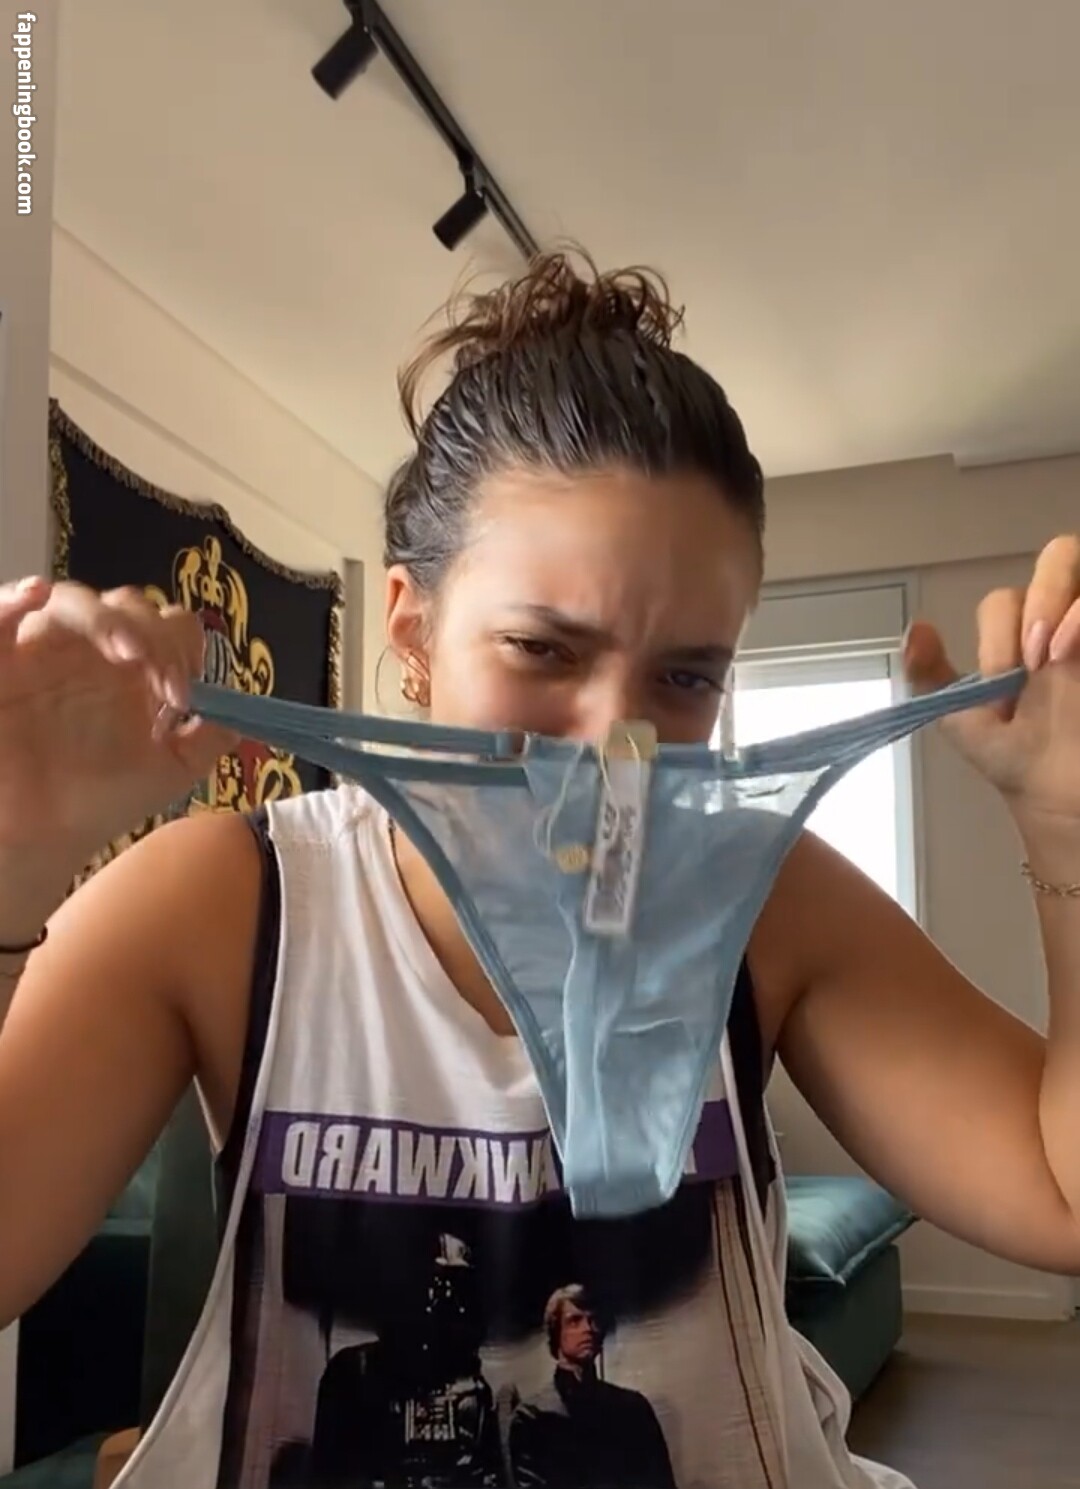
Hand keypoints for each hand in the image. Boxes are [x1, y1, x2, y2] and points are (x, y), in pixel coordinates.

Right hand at [0, 577, 237, 881]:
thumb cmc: (94, 805)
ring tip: (129, 650)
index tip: (185, 695)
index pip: (168, 629)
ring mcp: (43, 651)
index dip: (183, 648)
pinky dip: (14, 598)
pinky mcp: (0, 659)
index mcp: (133, 673)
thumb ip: (207, 741)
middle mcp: (91, 653)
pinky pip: (1, 612)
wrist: (34, 839)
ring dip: (106, 617)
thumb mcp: (166, 774)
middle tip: (163, 682)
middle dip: (154, 635)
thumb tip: (243, 714)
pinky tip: (36, 594)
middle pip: (128, 607)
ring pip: (74, 601)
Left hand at [902, 535, 1079, 820]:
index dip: (1000, 634)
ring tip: (1058, 657)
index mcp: (1019, 630)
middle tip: (1037, 653)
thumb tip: (916, 628)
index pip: (1005, 600)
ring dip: (1067, 602)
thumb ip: (928, 674)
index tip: (1002, 679)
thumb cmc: (1012, 754)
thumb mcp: (960, 717)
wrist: (1057, 792)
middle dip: (1046, 595)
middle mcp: (1062, 617)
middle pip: (1060, 555)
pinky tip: (1074, 655)